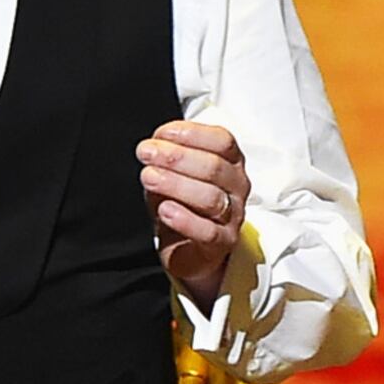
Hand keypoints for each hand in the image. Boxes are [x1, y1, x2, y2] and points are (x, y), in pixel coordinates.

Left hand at [139, 121, 248, 301]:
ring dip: (176, 184)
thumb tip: (152, 146)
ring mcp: (233, 216)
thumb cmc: (181, 203)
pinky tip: (165, 210)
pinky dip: (185, 220)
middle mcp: (237, 186)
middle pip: (214, 167)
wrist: (187, 249)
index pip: (222, 141)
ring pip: (211, 198)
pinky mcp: (223, 243)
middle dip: (176, 157)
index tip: (161, 134)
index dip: (192, 134)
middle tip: (146, 153)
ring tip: (149, 177)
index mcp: (230, 162)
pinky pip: (208, 232)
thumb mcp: (172, 174)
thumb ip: (166, 158)